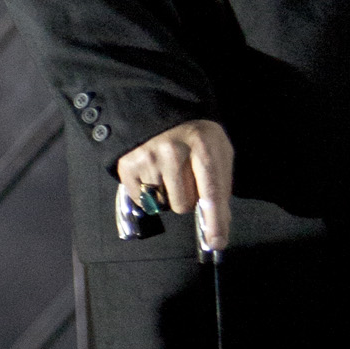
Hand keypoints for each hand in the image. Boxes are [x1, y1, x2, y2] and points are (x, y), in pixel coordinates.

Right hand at [116, 116, 235, 253]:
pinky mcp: (127, 165)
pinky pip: (142, 201)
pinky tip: (151, 172)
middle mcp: (173, 151)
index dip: (215, 221)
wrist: (157, 105)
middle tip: (184, 176)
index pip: (211, 192)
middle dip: (186, 198)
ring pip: (161, 205)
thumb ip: (221, 186)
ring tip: (166, 170)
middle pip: (183, 205)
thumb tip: (220, 226)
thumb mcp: (217, 150)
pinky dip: (147, 193)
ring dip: (166, 194)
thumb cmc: (195, 134)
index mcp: (203, 145)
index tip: (216, 242)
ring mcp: (148, 158)